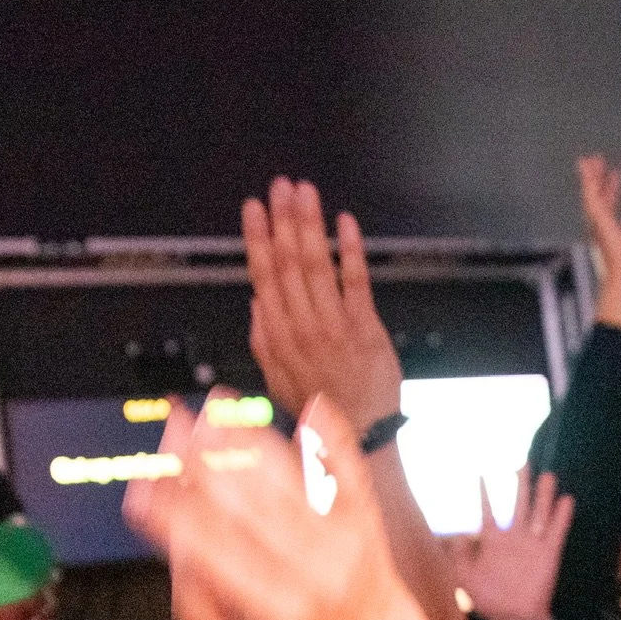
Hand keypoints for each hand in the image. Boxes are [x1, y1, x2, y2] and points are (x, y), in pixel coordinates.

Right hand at [123, 387, 444, 619]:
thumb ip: (196, 605)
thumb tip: (173, 543)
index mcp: (274, 606)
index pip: (214, 547)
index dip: (175, 511)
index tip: (146, 481)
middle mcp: (311, 570)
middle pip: (249, 504)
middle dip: (206, 461)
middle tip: (173, 424)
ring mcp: (342, 540)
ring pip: (289, 481)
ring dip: (250, 439)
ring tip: (217, 407)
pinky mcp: (364, 518)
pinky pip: (349, 471)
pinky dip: (331, 439)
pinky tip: (314, 406)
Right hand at [244, 180, 403, 426]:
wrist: (359, 433)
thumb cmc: (319, 405)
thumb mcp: (275, 378)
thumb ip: (263, 339)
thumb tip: (257, 301)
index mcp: (277, 335)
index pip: (263, 275)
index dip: (257, 238)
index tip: (254, 208)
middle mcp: (302, 325)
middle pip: (289, 263)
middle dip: (283, 220)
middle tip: (281, 186)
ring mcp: (335, 325)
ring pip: (317, 265)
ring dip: (310, 225)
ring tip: (305, 192)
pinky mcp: (366, 328)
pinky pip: (356, 282)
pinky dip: (351, 250)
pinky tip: (345, 223)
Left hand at [445, 471, 574, 619]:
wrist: (513, 618)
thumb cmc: (488, 599)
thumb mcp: (465, 577)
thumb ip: (457, 556)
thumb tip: (452, 535)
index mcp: (493, 541)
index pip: (488, 512)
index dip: (484, 495)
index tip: (481, 475)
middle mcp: (514, 538)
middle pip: (519, 505)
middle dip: (521, 485)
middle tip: (523, 464)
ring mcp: (533, 544)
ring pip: (539, 514)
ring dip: (543, 496)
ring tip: (548, 476)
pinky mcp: (549, 554)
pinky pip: (556, 532)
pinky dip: (561, 517)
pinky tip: (566, 500)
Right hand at [579, 154, 620, 329]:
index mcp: (612, 233)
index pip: (611, 206)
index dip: (613, 189)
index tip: (616, 175)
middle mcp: (602, 227)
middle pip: (598, 197)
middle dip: (598, 179)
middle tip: (597, 161)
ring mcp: (598, 222)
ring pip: (590, 193)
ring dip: (589, 176)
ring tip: (588, 159)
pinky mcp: (596, 217)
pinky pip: (590, 193)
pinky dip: (587, 179)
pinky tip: (586, 166)